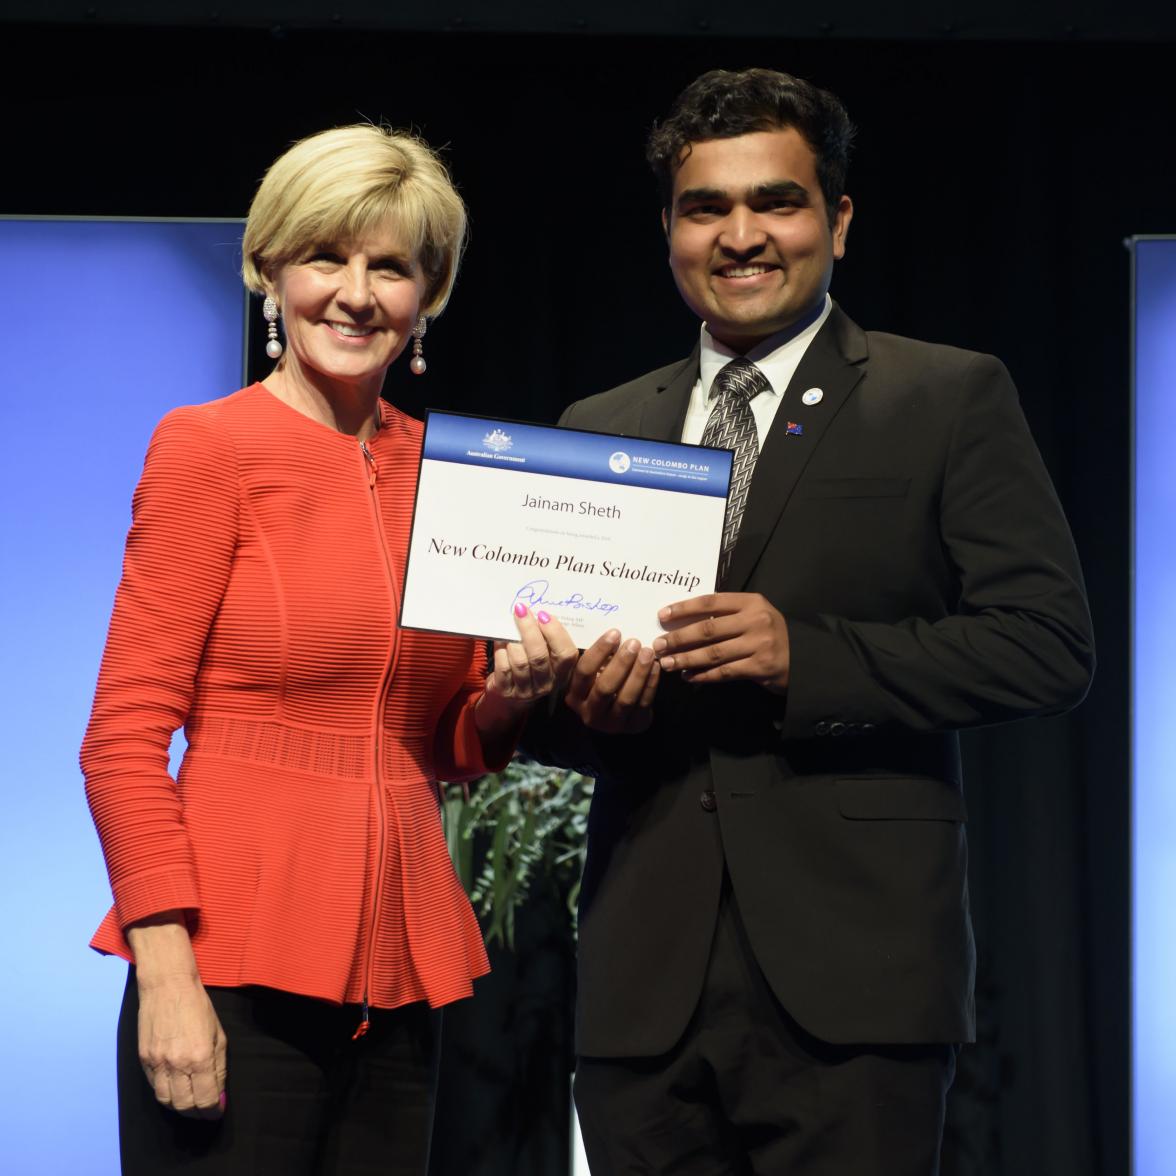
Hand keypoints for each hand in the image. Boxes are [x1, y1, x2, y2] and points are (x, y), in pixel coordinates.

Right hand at [136, 973, 227, 1118]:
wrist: (167, 987)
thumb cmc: (198, 1007)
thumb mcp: (219, 1034)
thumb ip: (219, 1067)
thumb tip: (219, 1094)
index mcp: (200, 1057)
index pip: (206, 1099)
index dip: (213, 1110)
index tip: (217, 1110)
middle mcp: (177, 1064)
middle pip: (185, 1105)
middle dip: (197, 1113)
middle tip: (205, 1111)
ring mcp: (157, 1063)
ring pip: (166, 1101)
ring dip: (180, 1107)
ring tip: (190, 1103)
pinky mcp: (144, 1060)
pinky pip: (154, 1087)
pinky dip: (166, 1093)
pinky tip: (175, 1088)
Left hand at [478, 604, 578, 735]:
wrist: (511, 694)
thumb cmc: (531, 665)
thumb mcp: (546, 654)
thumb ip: (546, 638)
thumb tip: (536, 612)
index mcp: (562, 672)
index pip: (566, 654)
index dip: (556, 633)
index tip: (543, 615)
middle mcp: (547, 683)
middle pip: (539, 656)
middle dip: (529, 630)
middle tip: (521, 611)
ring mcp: (526, 690)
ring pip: (520, 662)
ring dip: (513, 641)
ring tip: (509, 629)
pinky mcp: (506, 691)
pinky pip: (503, 668)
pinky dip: (501, 651)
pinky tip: (500, 642)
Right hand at [564, 629, 659, 733]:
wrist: (617, 715)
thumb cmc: (602, 683)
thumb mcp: (593, 673)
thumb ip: (599, 657)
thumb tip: (615, 634)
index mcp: (575, 695)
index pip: (584, 672)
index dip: (599, 651)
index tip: (615, 633)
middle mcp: (589, 713)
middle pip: (604, 687)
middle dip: (621, 663)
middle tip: (634, 643)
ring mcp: (612, 724)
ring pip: (626, 698)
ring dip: (638, 673)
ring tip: (648, 653)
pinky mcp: (633, 726)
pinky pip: (643, 703)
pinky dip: (651, 683)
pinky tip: (656, 667)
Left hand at [653, 593, 789, 692]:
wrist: (803, 659)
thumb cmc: (770, 635)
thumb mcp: (753, 616)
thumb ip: (727, 616)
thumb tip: (684, 623)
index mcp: (751, 602)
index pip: (711, 602)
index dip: (684, 608)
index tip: (662, 616)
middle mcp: (756, 620)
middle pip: (708, 629)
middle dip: (679, 638)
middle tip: (658, 645)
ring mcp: (759, 644)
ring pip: (713, 653)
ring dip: (686, 660)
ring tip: (667, 663)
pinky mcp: (760, 667)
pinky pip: (724, 672)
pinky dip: (703, 676)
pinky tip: (689, 677)